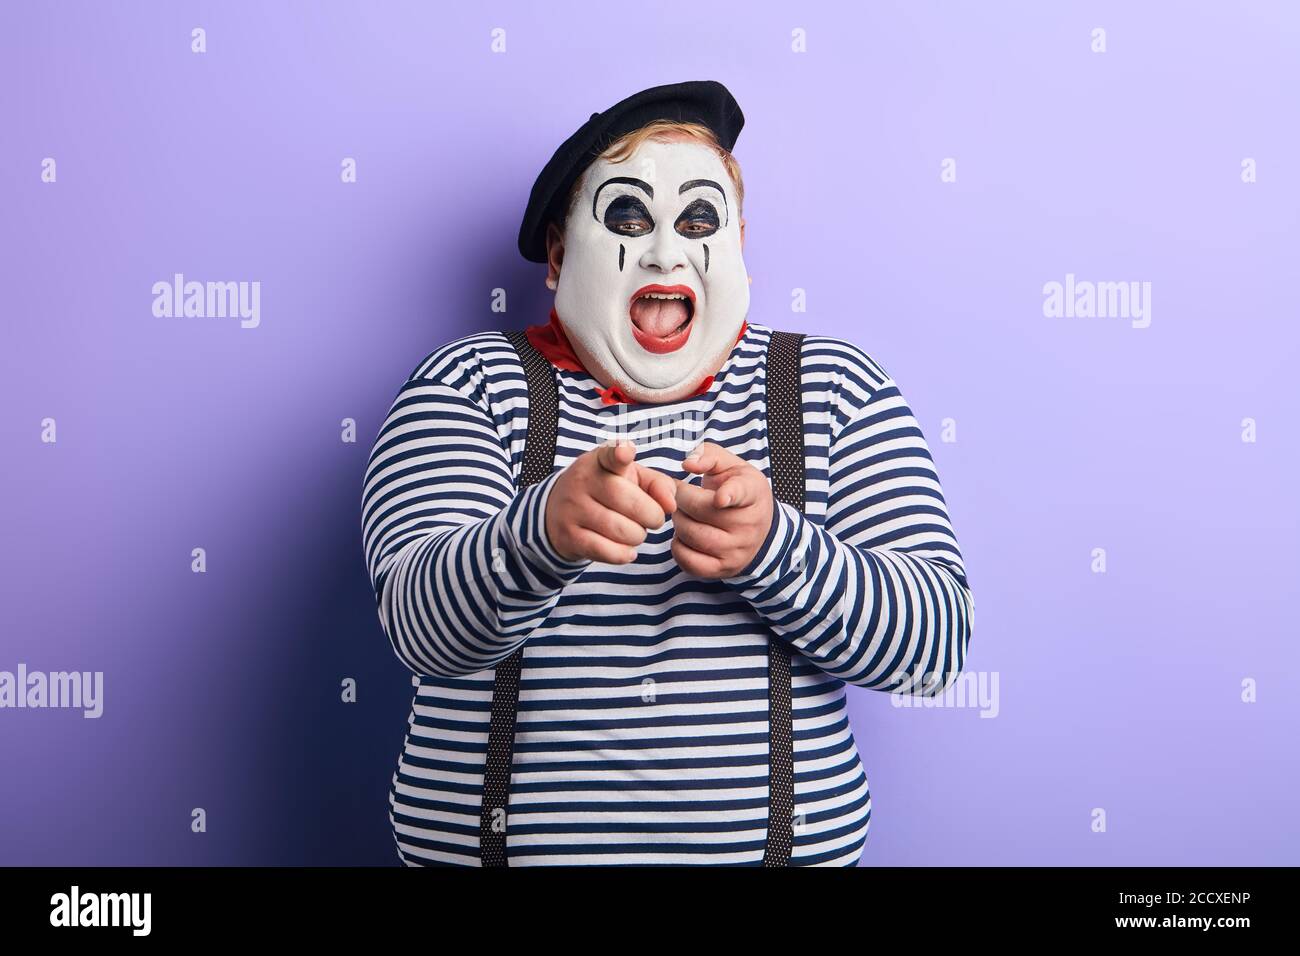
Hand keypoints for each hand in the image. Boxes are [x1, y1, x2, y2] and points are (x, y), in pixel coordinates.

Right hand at [545, 438, 676, 564]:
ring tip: (634, 531)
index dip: (620, 454)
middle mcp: (583, 482)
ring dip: (638, 536)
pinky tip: (626, 548)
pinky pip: (609, 551)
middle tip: (652, 518)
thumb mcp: (630, 478)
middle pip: (632, 504)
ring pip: (623, 531)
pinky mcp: (569, 537)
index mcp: (599, 461)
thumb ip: (657, 484)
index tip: (626, 452)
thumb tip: (671, 504)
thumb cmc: (606, 492)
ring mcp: (573, 510)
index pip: (610, 455)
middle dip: (653, 517)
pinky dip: (625, 554)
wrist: (558, 512)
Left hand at [671, 441, 774, 578]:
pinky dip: (678, 547)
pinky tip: (685, 536)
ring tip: (683, 514)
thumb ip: (708, 455)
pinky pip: (688, 560)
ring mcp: (737, 550)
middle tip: (680, 495)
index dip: (729, 495)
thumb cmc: (738, 490)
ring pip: (691, 534)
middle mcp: (748, 525)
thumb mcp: (731, 466)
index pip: (741, 493)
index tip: (720, 498)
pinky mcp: (723, 569)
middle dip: (681, 498)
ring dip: (678, 521)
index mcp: (752, 492)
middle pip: (701, 510)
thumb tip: (688, 464)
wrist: (760, 530)